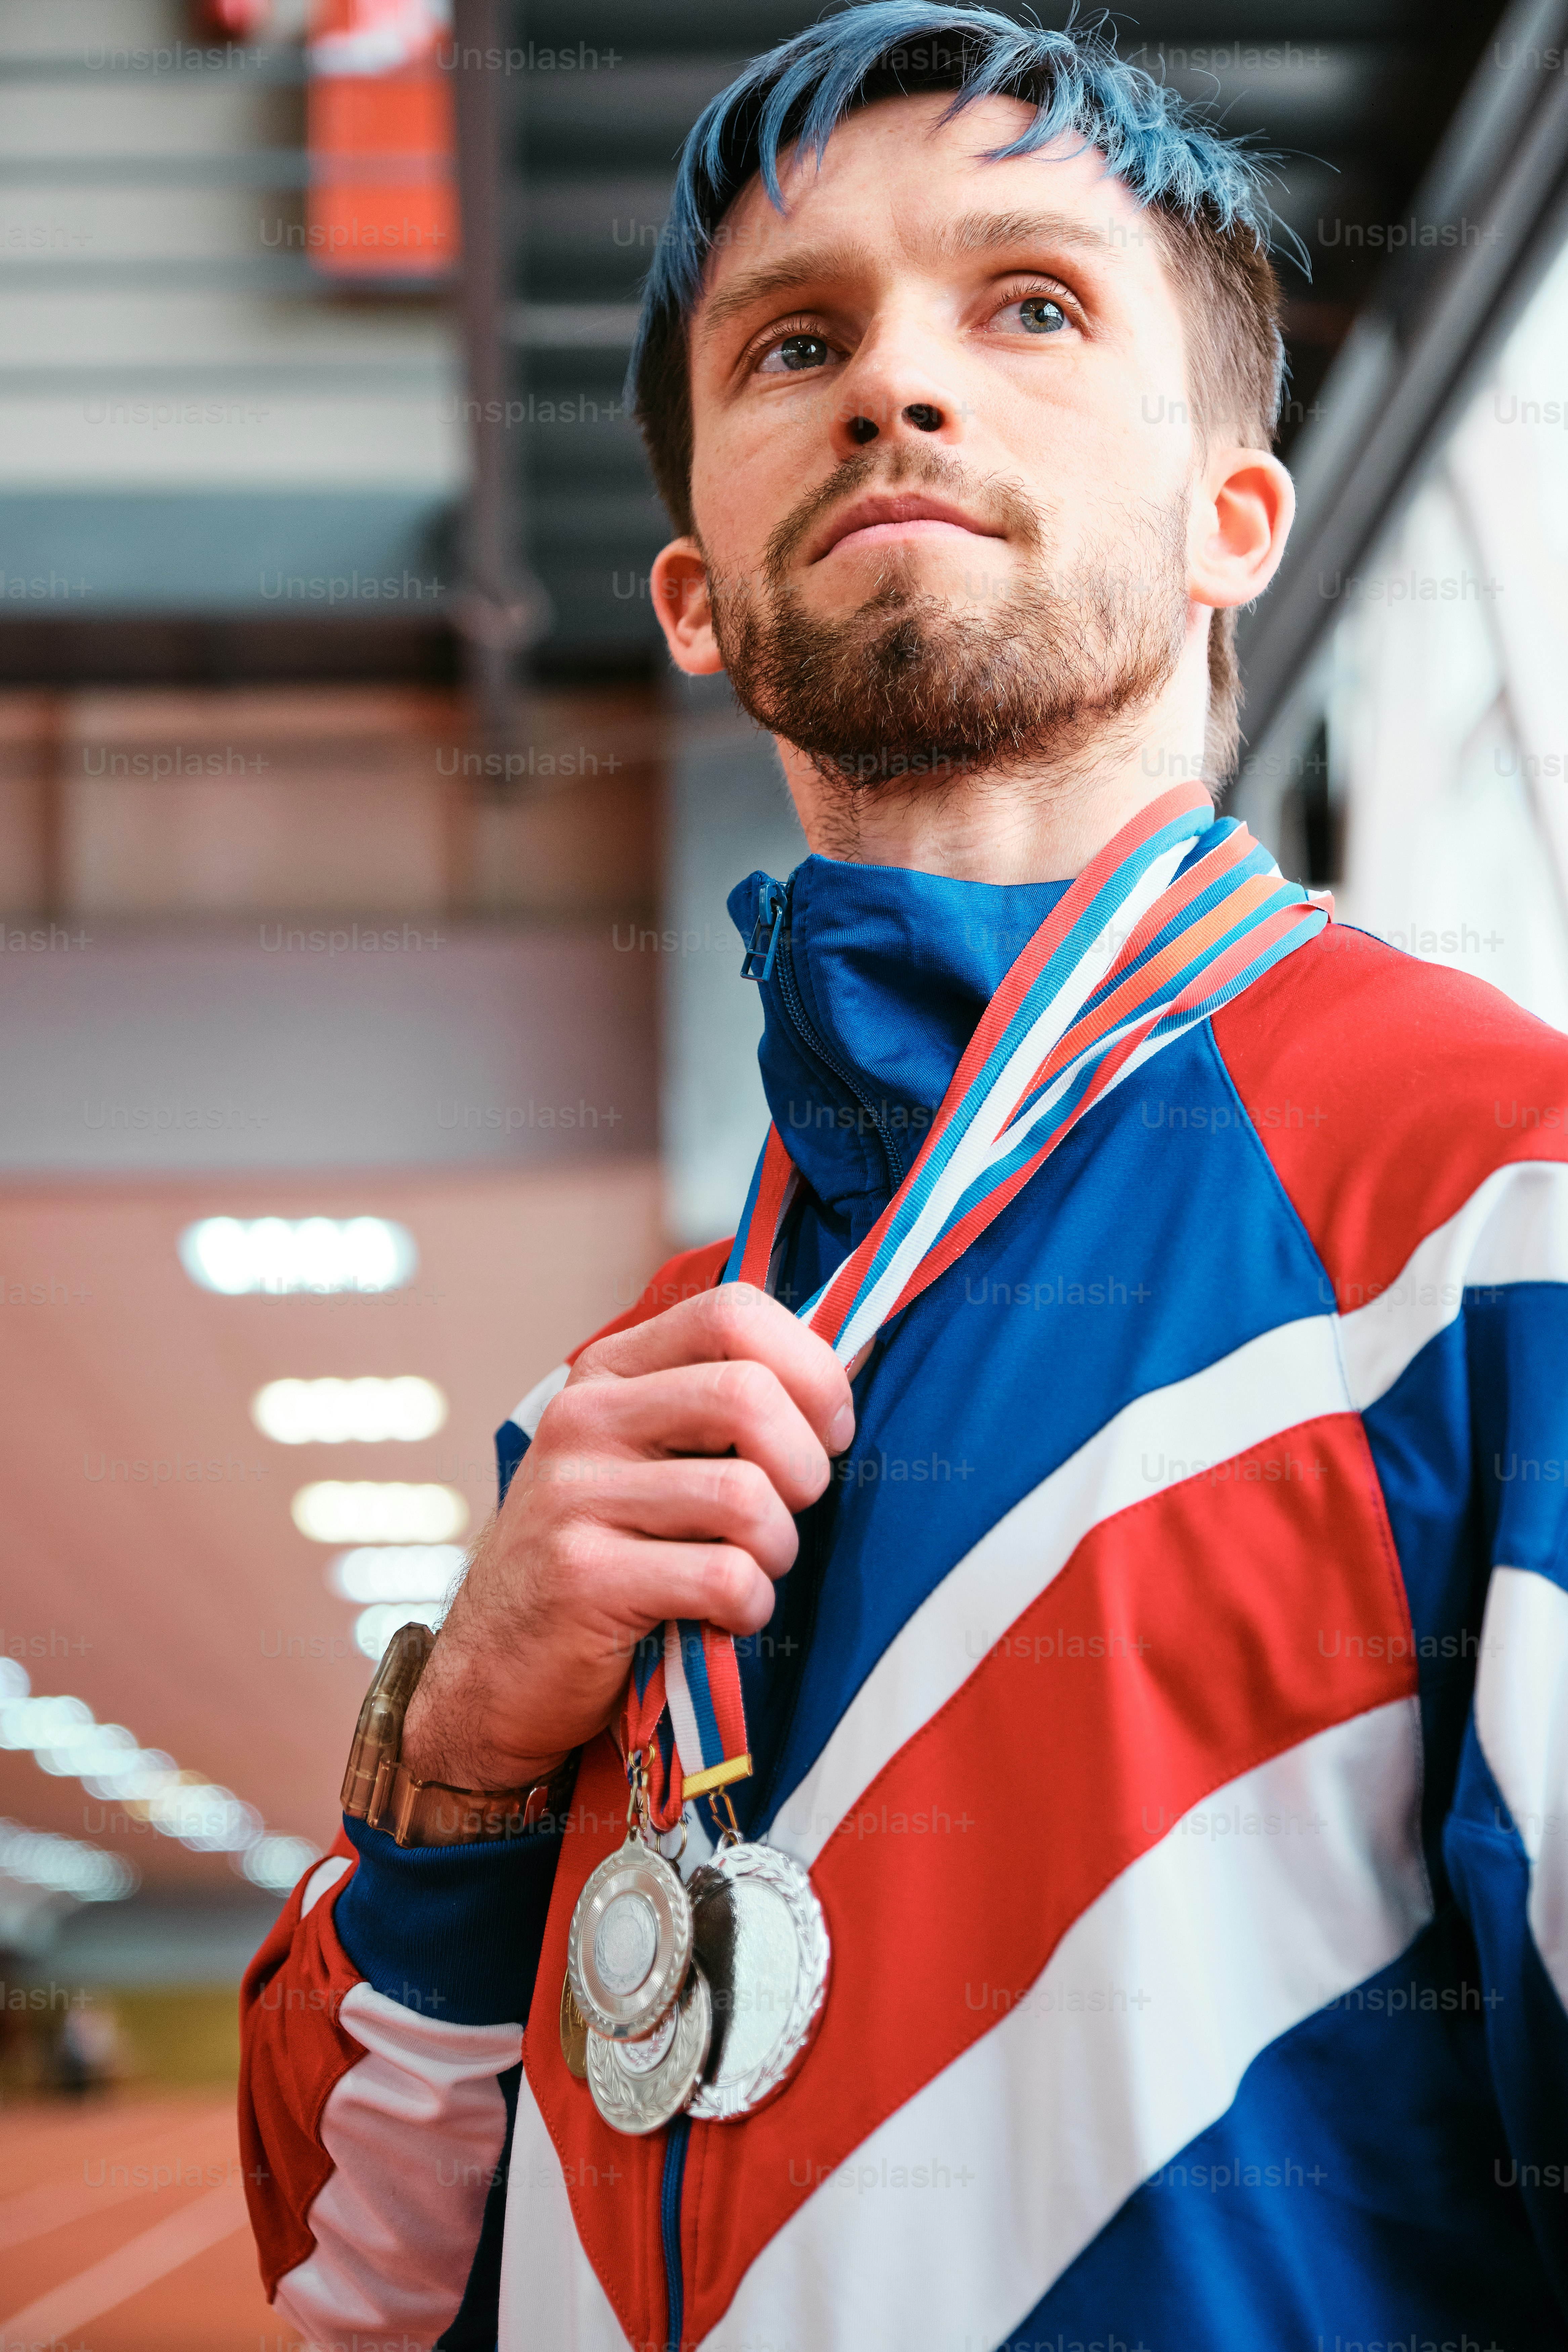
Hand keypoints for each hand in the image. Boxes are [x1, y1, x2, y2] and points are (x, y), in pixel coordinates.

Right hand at [399, 1286, 853, 1791]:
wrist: (496, 1668)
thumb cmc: (608, 1554)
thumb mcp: (646, 1456)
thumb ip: (719, 1409)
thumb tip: (844, 1367)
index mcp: (611, 1370)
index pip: (732, 1311)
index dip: (810, 1366)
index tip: (827, 1430)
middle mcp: (586, 1416)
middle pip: (749, 1395)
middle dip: (805, 1466)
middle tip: (791, 1511)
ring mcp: (575, 1494)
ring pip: (746, 1495)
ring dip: (778, 1547)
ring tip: (752, 1569)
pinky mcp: (581, 1576)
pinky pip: (723, 1576)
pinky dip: (751, 1605)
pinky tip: (726, 1615)